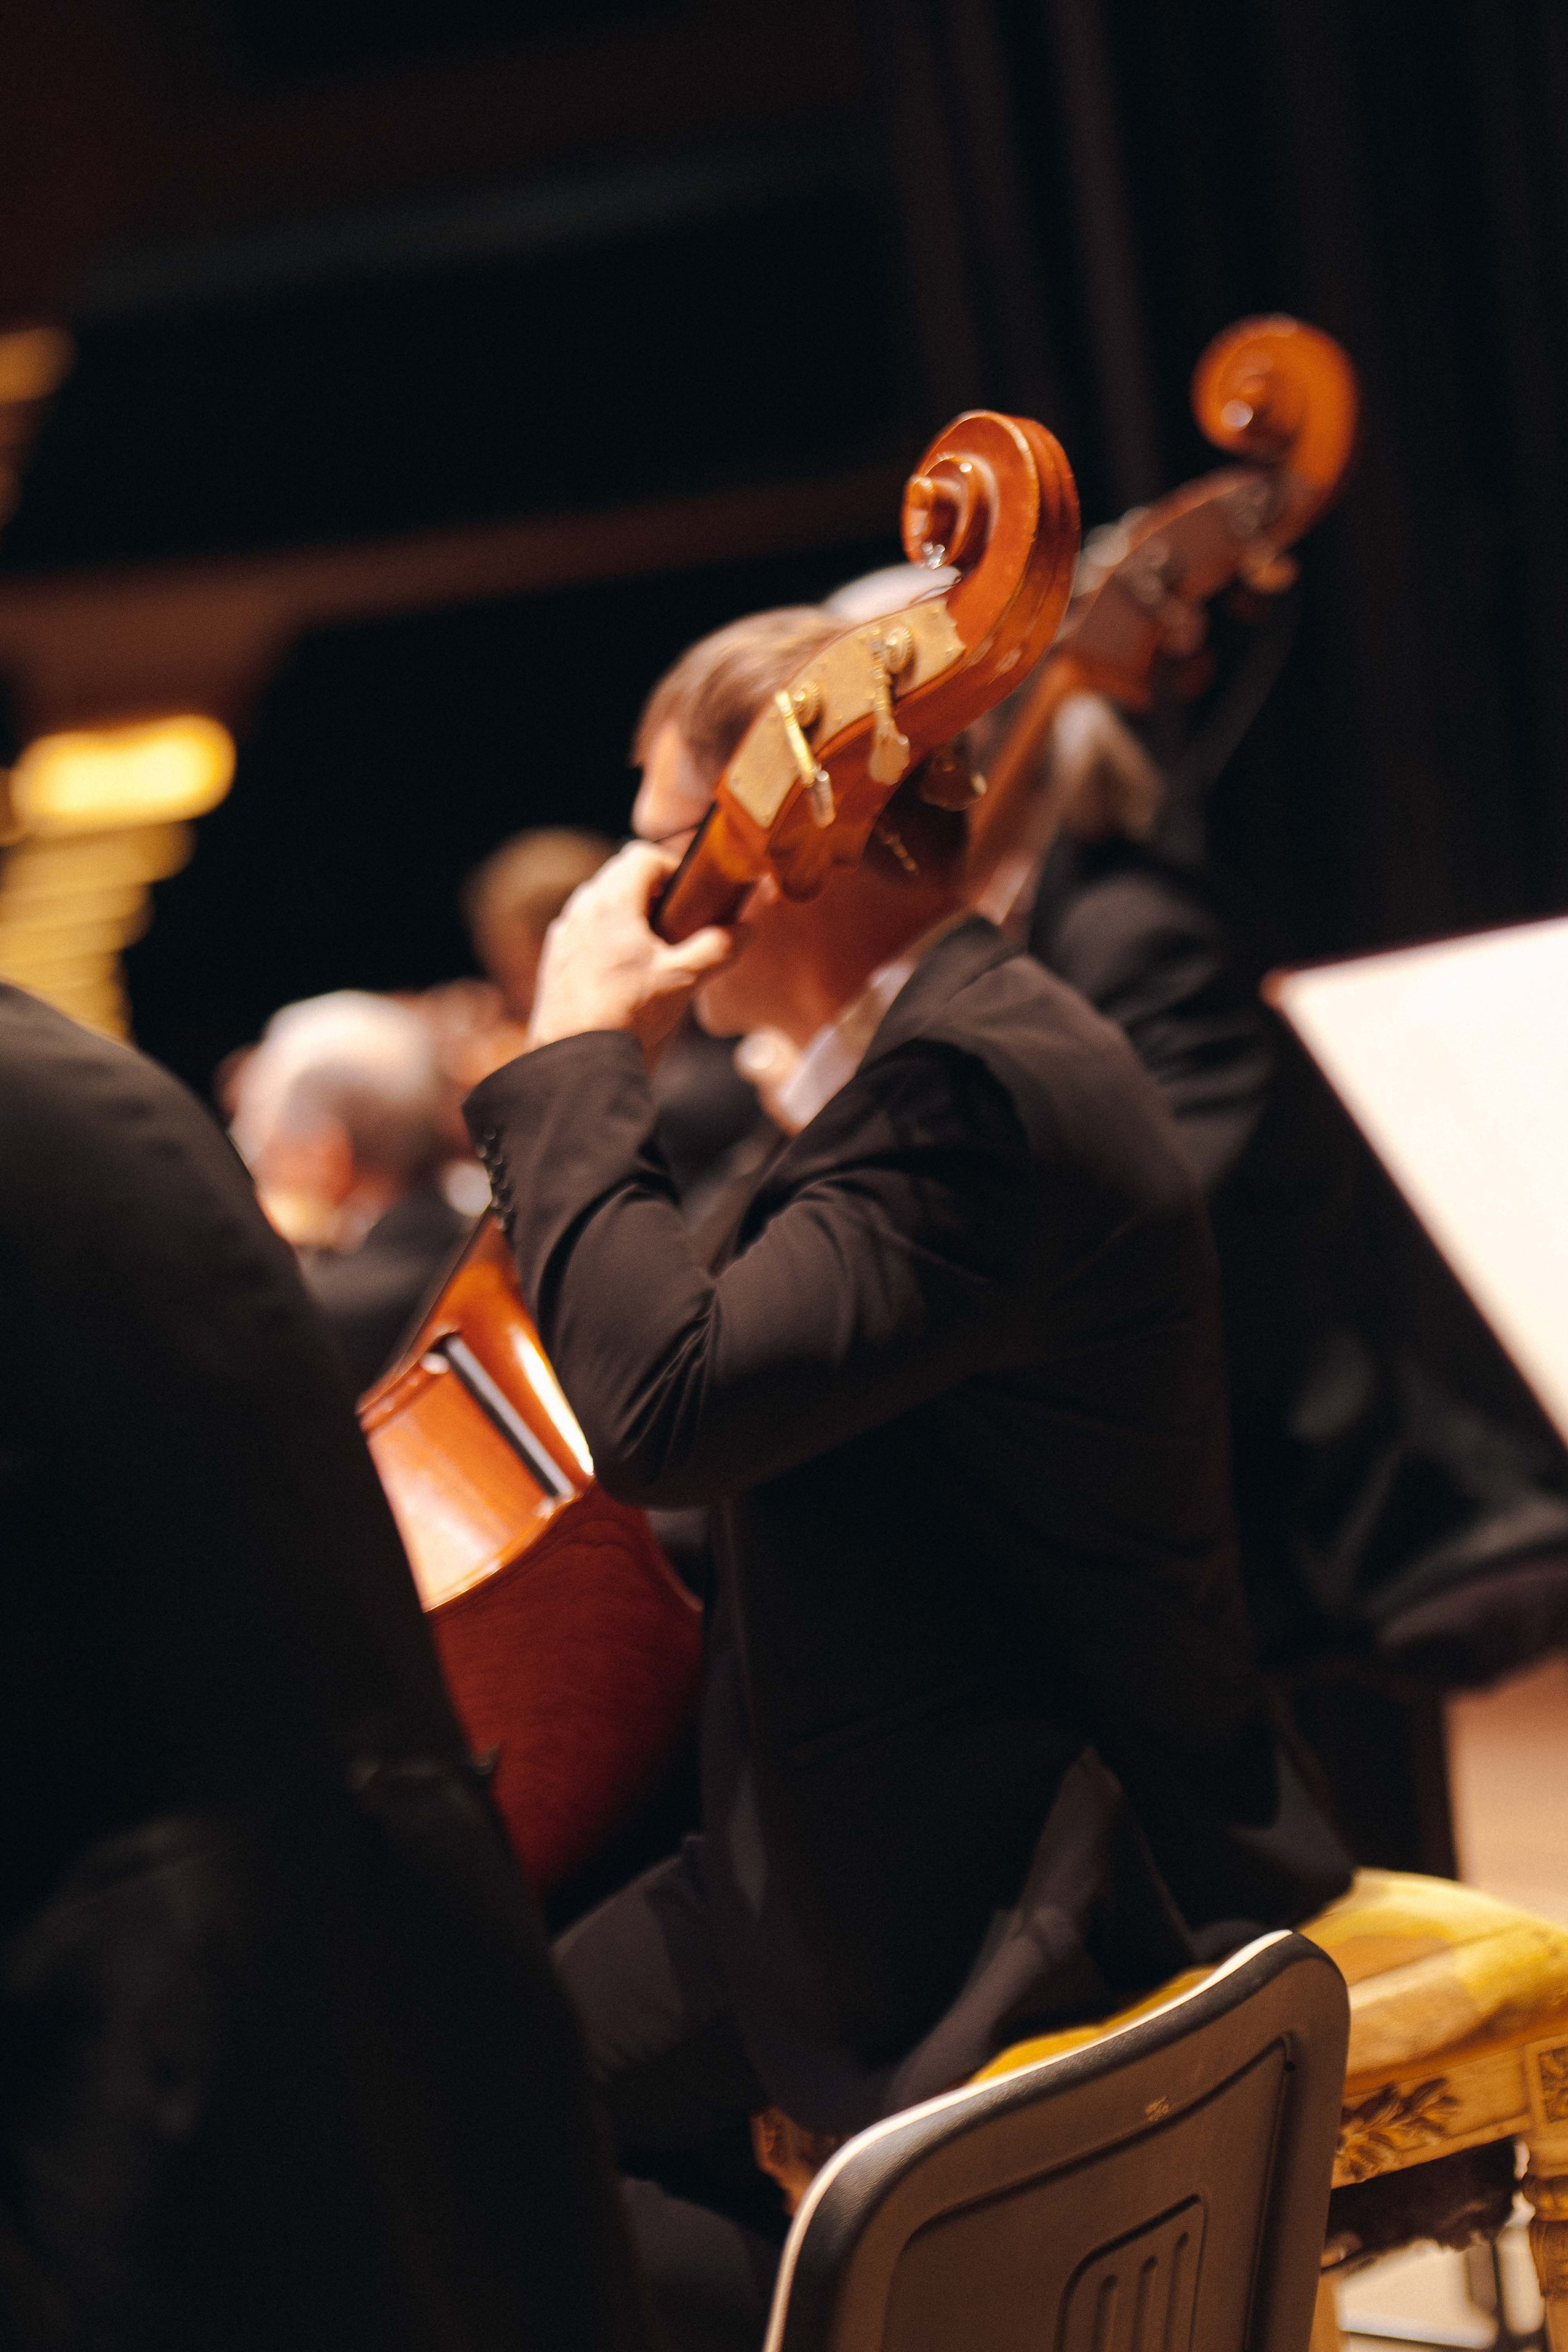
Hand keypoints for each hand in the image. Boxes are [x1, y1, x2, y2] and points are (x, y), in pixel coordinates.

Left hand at [527, 841, 740, 1058]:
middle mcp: (580, 909)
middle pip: (619, 876)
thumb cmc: (627, 1015)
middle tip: (679, 919)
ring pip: (599, 903)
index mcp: (611, 902)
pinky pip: (584, 931)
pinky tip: (625, 972)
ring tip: (654, 948)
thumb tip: (745, 929)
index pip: (642, 856)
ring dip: (628, 914)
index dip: (672, 866)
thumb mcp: (683, 980)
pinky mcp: (555, 960)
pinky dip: (606, 937)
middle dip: (652, 890)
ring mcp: (563, 935)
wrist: (577, 1062)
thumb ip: (718, 948)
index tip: (692, 891)